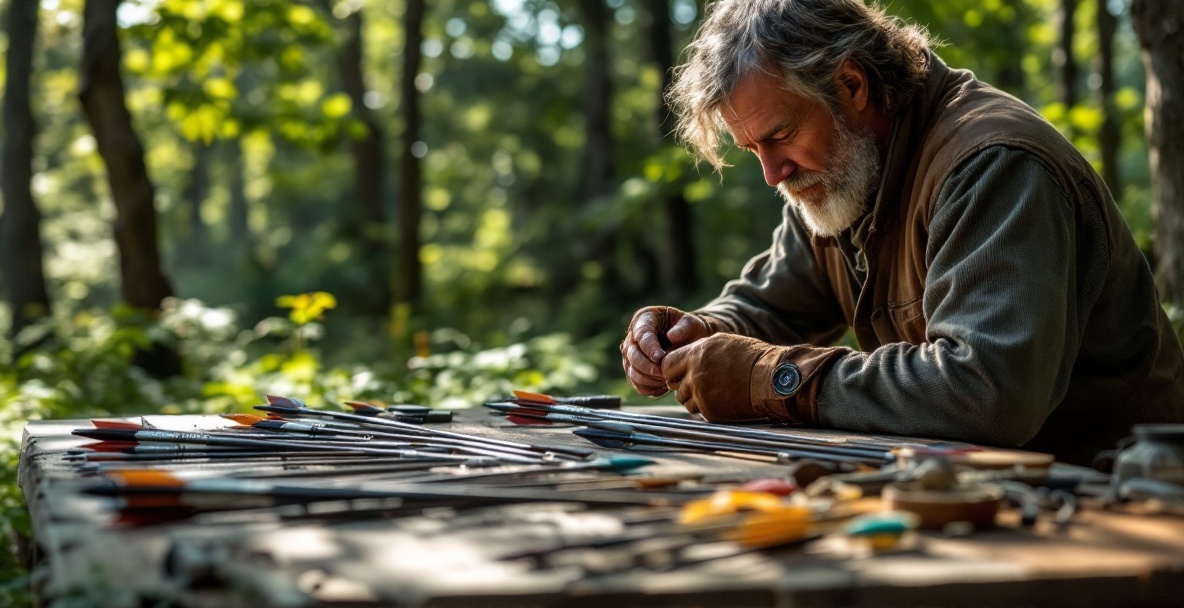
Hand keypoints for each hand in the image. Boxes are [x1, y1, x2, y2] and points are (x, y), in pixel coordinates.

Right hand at [620, 306, 712, 396]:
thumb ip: (684, 327)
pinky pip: (634, 381)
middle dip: (646, 366)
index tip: (660, 358)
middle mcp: (633, 336)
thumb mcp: (691, 323)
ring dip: (646, 379)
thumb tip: (671, 336)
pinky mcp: (633, 369)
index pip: (642, 334)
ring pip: (631, 370)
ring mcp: (631, 354)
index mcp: (644, 318)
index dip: (649, 348)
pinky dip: (646, 388)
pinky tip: (661, 388)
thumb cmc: (690, 329)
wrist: (689, 341)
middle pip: (632, 354)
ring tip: (665, 381)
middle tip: (663, 374)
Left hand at [661, 333, 780, 420]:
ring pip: (685, 401)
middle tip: (700, 383)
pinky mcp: (711, 412)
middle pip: (675, 386)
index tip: (680, 372)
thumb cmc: (751, 358)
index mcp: (695, 355)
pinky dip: (707, 408)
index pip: (667, 366)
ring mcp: (702, 395)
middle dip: (684, 385)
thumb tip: (684, 357)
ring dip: (695, 398)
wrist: (771, 380)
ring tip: (714, 392)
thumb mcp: (722, 343)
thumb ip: (698, 350)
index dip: (672, 370)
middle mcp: (695, 375)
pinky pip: (699, 412)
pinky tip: (722, 401)